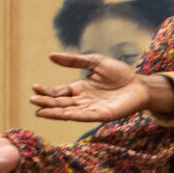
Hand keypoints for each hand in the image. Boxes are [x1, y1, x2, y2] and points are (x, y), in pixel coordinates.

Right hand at [29, 51, 151, 122]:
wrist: (140, 84)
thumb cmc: (120, 73)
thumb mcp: (95, 62)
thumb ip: (74, 61)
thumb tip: (50, 56)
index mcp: (79, 88)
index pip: (58, 92)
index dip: (46, 92)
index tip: (34, 88)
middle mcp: (83, 100)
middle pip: (60, 103)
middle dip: (46, 102)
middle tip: (32, 100)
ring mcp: (92, 109)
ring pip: (69, 111)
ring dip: (55, 112)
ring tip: (40, 111)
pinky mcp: (103, 115)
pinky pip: (86, 116)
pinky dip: (74, 115)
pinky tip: (64, 114)